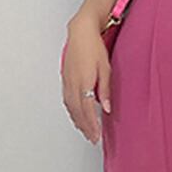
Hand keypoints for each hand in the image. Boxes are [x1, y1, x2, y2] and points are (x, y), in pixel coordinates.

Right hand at [61, 19, 111, 144]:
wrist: (80, 32)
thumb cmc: (94, 48)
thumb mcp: (106, 69)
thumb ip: (105, 90)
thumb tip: (106, 108)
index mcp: (84, 82)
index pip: (87, 110)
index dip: (91, 125)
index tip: (96, 136)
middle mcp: (73, 84)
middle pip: (77, 112)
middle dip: (85, 127)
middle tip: (92, 139)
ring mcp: (67, 82)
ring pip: (71, 107)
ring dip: (78, 121)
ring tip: (85, 132)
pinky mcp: (65, 79)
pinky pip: (67, 100)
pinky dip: (72, 111)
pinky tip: (76, 116)